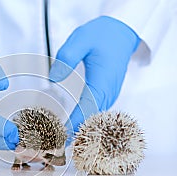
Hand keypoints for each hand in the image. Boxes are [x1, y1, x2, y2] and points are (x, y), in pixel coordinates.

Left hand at [49, 16, 139, 137]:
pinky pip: (96, 113)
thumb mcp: (81, 39)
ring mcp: (109, 95)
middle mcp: (108, 92)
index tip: (60, 136)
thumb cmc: (102, 36)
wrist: (122, 33)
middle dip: (74, 131)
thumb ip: (67, 56)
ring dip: (79, 129)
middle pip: (91, 119)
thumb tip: (54, 78)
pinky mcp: (107, 95)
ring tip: (60, 139)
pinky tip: (71, 127)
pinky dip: (84, 121)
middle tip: (53, 142)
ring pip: (95, 119)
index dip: (74, 124)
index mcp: (101, 81)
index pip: (87, 109)